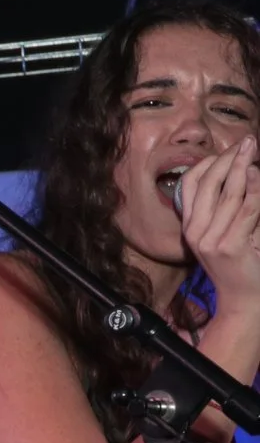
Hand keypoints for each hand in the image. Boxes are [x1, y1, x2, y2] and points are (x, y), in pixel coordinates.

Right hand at [179, 137, 259, 312]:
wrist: (244, 300)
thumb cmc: (241, 264)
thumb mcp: (227, 232)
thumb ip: (230, 206)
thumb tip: (245, 173)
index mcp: (190, 227)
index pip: (189, 185)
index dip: (208, 163)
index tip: (229, 150)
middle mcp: (195, 232)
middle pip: (207, 184)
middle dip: (228, 159)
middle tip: (247, 142)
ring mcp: (210, 240)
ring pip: (229, 194)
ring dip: (245, 169)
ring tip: (254, 153)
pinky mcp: (230, 246)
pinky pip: (247, 211)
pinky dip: (256, 192)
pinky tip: (258, 178)